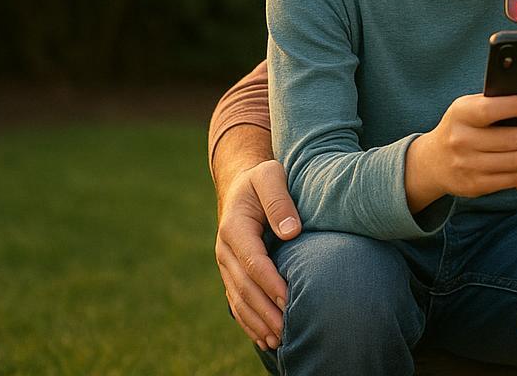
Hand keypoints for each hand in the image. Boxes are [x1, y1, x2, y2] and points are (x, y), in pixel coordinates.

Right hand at [214, 158, 301, 350]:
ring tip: (278, 341)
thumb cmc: (262, 179)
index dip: (270, 282)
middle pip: (244, 287)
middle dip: (265, 310)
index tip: (289, 299)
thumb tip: (291, 231)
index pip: (253, 261)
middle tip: (287, 330)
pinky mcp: (231, 273)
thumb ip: (280, 200)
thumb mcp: (271, 176)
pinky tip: (264, 338)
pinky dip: (249, 322)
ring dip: (257, 322)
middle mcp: (225, 250)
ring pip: (239, 299)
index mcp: (234, 227)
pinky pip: (237, 301)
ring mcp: (226, 264)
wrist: (242, 185)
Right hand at [408, 93, 516, 207]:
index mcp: (460, 115)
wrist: (432, 162)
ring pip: (515, 162)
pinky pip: (512, 179)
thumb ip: (494, 102)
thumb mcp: (468, 108)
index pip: (489, 110)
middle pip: (510, 140)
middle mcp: (460, 141)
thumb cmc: (462, 126)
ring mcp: (467, 166)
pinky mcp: (475, 186)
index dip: (514, 106)